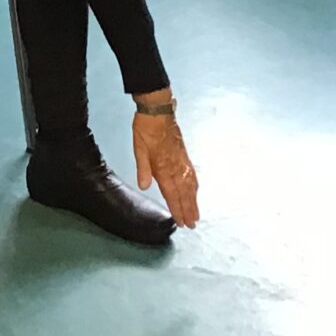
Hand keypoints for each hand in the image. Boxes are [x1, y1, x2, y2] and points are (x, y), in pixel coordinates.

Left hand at [132, 102, 200, 227]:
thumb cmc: (146, 129)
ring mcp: (182, 161)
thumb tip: (144, 187)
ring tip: (197, 214)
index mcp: (163, 167)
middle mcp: (176, 167)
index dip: (177, 209)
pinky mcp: (184, 155)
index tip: (182, 222)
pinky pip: (192, 175)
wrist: (158, 111)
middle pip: (184, 193)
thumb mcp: (139, 149)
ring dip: (194, 201)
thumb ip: (143, 169)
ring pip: (190, 186)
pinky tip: (195, 191)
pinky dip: (195, 187)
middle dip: (188, 210)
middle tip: (193, 225)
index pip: (171, 194)